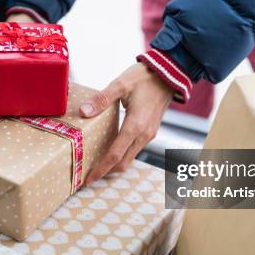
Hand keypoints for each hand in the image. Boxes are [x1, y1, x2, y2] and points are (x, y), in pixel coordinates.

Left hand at [81, 63, 173, 182]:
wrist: (170, 73)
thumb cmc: (146, 77)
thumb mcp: (121, 84)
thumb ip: (102, 99)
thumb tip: (84, 111)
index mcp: (135, 126)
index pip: (115, 156)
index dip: (101, 169)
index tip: (88, 180)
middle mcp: (144, 134)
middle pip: (123, 162)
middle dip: (106, 171)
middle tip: (89, 176)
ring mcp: (149, 133)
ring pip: (130, 157)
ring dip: (114, 164)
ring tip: (97, 164)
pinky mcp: (151, 130)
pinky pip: (135, 148)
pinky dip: (122, 154)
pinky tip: (111, 148)